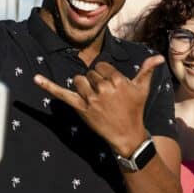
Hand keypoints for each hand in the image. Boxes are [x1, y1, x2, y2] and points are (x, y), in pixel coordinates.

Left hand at [34, 55, 163, 155]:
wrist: (127, 135)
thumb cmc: (135, 110)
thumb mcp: (142, 89)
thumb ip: (147, 70)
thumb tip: (158, 57)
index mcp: (117, 80)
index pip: (102, 66)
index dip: (105, 75)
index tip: (111, 86)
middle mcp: (103, 88)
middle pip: (90, 73)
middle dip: (96, 82)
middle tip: (105, 97)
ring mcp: (90, 98)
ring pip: (79, 80)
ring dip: (83, 87)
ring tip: (94, 99)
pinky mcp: (80, 108)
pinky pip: (61, 94)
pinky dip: (47, 86)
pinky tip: (35, 79)